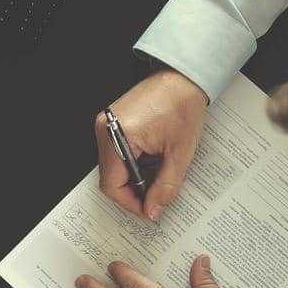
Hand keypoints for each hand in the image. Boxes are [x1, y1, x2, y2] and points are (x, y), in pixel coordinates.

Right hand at [95, 68, 208, 220]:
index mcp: (118, 137)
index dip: (130, 202)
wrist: (181, 78)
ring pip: (115, 167)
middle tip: (158, 192)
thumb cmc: (182, 104)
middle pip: (111, 177)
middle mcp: (105, 130)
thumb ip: (166, 186)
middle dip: (136, 189)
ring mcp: (106, 125)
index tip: (148, 210)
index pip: (111, 185)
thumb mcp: (179, 153)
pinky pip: (117, 153)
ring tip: (160, 167)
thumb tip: (153, 208)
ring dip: (137, 176)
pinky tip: (153, 156)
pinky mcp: (112, 124)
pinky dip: (135, 162)